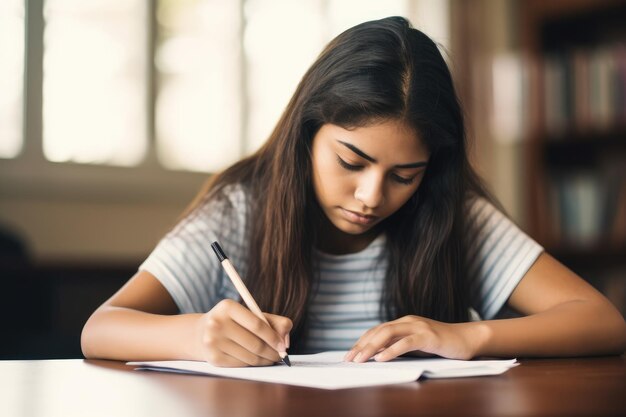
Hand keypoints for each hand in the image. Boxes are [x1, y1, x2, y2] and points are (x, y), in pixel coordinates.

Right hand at [193, 299, 291, 366]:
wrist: (201, 333)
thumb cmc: (233, 322)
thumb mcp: (251, 314)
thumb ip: (274, 322)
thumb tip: (286, 341)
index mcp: (228, 307)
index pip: (257, 325)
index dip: (274, 337)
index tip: (283, 346)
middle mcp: (217, 323)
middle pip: (255, 343)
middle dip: (272, 352)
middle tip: (280, 356)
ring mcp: (213, 342)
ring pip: (249, 356)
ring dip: (264, 360)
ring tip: (271, 358)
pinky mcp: (213, 358)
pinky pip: (241, 364)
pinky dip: (252, 364)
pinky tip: (256, 361)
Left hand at [344, 315, 483, 361]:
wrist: (468, 338)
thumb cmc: (442, 344)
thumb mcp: (417, 345)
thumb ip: (399, 346)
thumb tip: (377, 355)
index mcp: (404, 322)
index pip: (377, 330)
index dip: (362, 342)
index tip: (349, 355)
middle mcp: (408, 321)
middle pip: (379, 331)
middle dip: (362, 345)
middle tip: (349, 359)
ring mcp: (418, 327)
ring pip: (389, 334)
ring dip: (372, 347)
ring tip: (360, 359)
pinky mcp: (429, 336)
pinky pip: (407, 342)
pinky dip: (392, 350)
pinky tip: (382, 358)